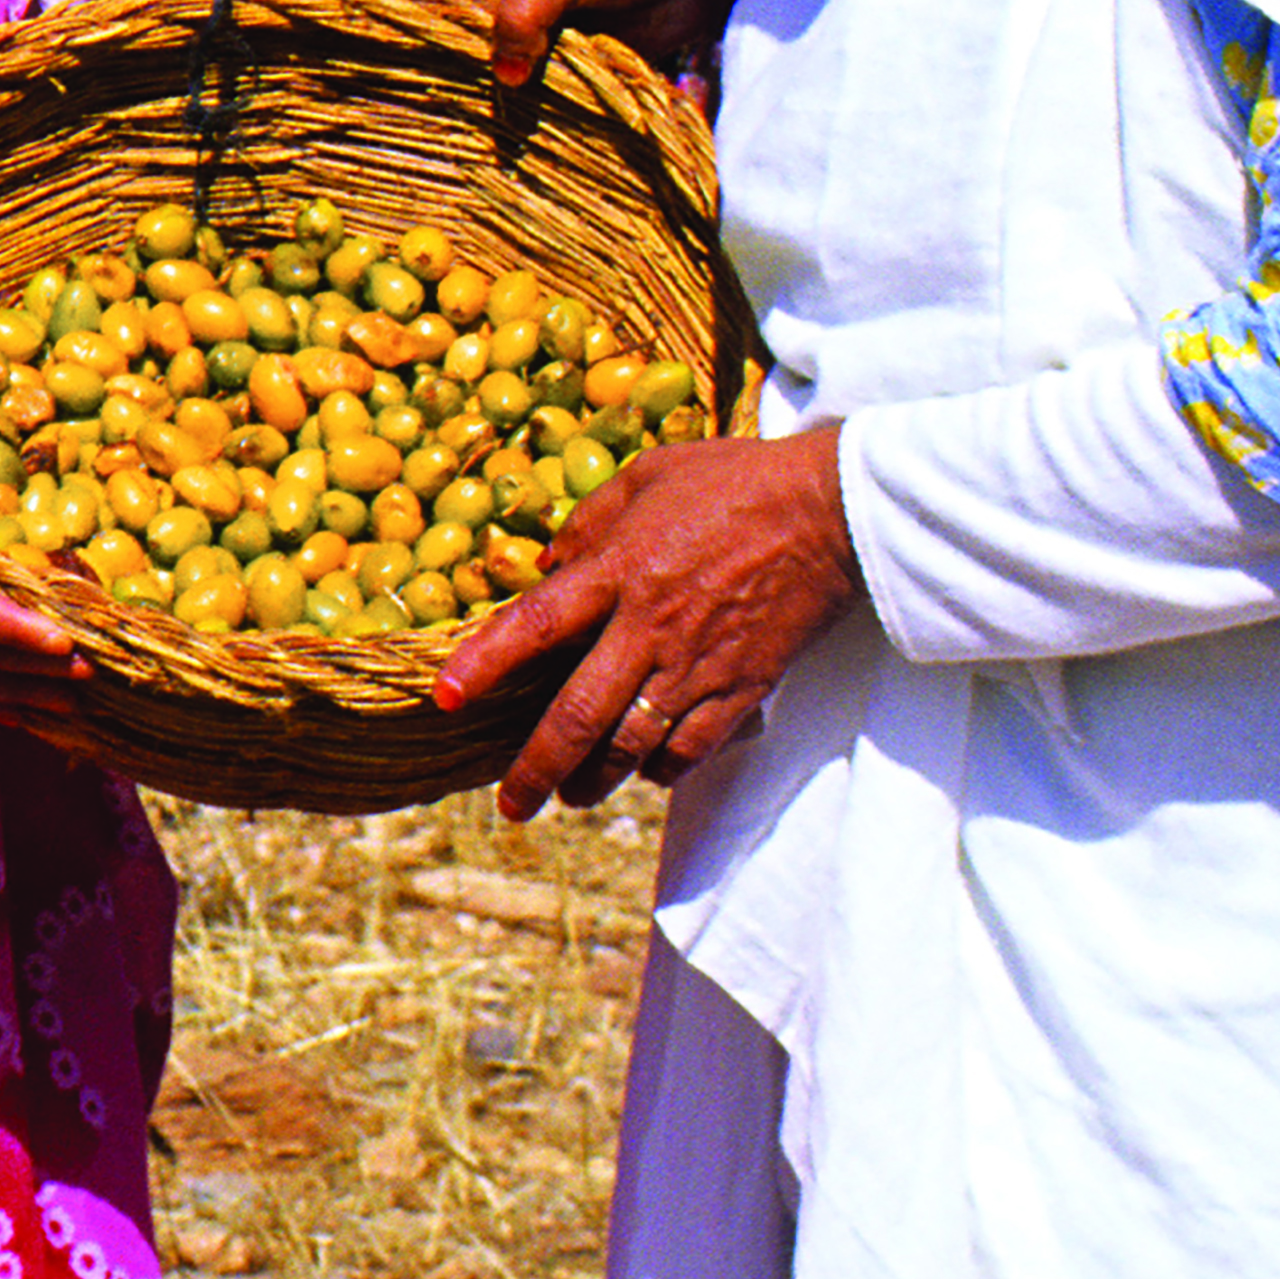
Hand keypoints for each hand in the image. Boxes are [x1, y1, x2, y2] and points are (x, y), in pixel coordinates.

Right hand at [331, 0, 783, 81]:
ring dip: (455, 89)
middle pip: (437, 22)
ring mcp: (535, 31)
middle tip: (340, 77)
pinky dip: (511, 113)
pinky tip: (482, 143)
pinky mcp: (572, 65)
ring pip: (481, 64)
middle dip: (396, 45)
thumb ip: (522, 14)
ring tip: (398, 123)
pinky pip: (531, 93)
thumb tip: (502, 76)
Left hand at [434, 423, 853, 815]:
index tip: (445, 698)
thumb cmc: (736, 482)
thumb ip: (588, 522)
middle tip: (512, 803)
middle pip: (578, 715)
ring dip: (594, 781)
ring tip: (571, 794)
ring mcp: (698, 664)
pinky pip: (691, 748)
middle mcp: (650, 626)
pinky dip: (660, 768)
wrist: (833, 510)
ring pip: (632, 745)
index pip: (535, 625)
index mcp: (620, 569)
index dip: (484, 663)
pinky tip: (644, 771)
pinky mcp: (743, 687)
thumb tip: (546, 564)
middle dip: (537, 768)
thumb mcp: (648, 475)